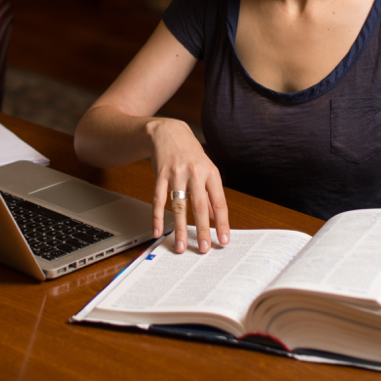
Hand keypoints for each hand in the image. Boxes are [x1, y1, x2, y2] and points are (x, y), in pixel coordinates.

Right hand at [147, 118, 228, 253]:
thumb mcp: (206, 170)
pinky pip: (158, 199)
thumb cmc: (190, 153)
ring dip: (180, 228)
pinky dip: (157, 217)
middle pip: (200, 206)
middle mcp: (195, 173)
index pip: (219, 203)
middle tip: (204, 248)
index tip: (223, 240)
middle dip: (203, 230)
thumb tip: (216, 218)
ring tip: (181, 246)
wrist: (169, 131)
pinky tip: (158, 231)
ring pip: (178, 205)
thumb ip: (211, 194)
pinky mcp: (160, 175)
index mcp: (211, 173)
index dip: (222, 223)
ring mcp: (176, 173)